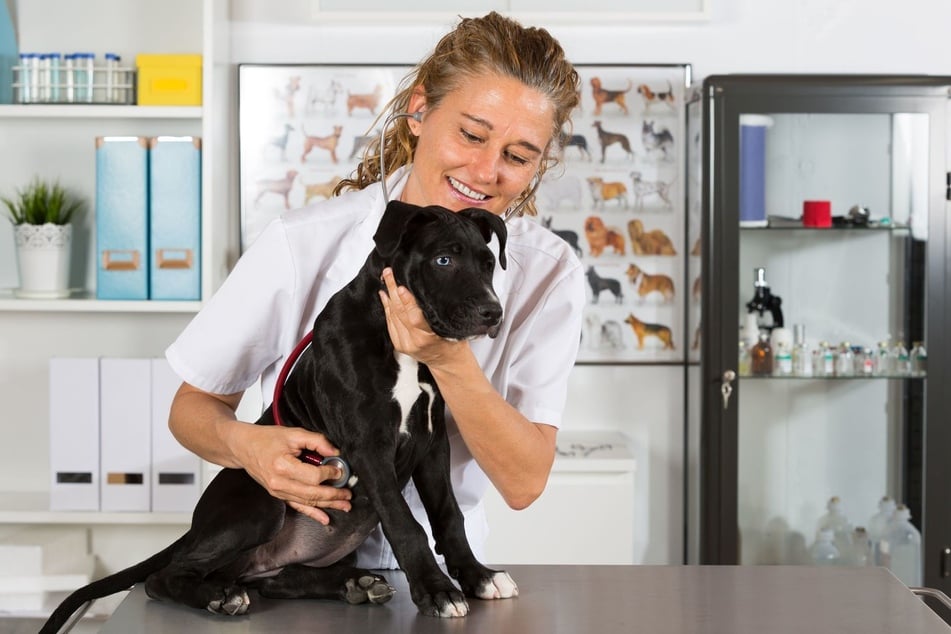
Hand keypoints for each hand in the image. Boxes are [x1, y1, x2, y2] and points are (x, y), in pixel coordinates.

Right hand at [231, 423, 351, 524]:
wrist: (244, 447)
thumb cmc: (266, 439)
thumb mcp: (293, 433)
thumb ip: (316, 441)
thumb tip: (335, 453)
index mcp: (282, 466)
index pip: (313, 476)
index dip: (330, 474)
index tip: (339, 470)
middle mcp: (279, 483)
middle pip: (312, 494)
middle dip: (334, 495)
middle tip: (348, 494)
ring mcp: (278, 492)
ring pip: (307, 502)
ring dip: (328, 505)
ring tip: (344, 506)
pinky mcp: (278, 495)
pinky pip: (298, 507)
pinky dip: (313, 514)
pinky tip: (325, 519)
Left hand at [378, 267, 462, 365]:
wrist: (447, 361)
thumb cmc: (453, 343)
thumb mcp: (451, 327)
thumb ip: (437, 312)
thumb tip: (425, 290)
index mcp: (430, 337)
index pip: (415, 317)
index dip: (407, 301)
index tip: (401, 287)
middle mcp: (415, 341)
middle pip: (401, 312)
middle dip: (394, 291)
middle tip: (389, 273)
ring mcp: (405, 344)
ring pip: (393, 316)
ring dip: (389, 296)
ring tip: (386, 279)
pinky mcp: (399, 344)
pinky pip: (391, 323)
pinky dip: (387, 308)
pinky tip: (385, 296)